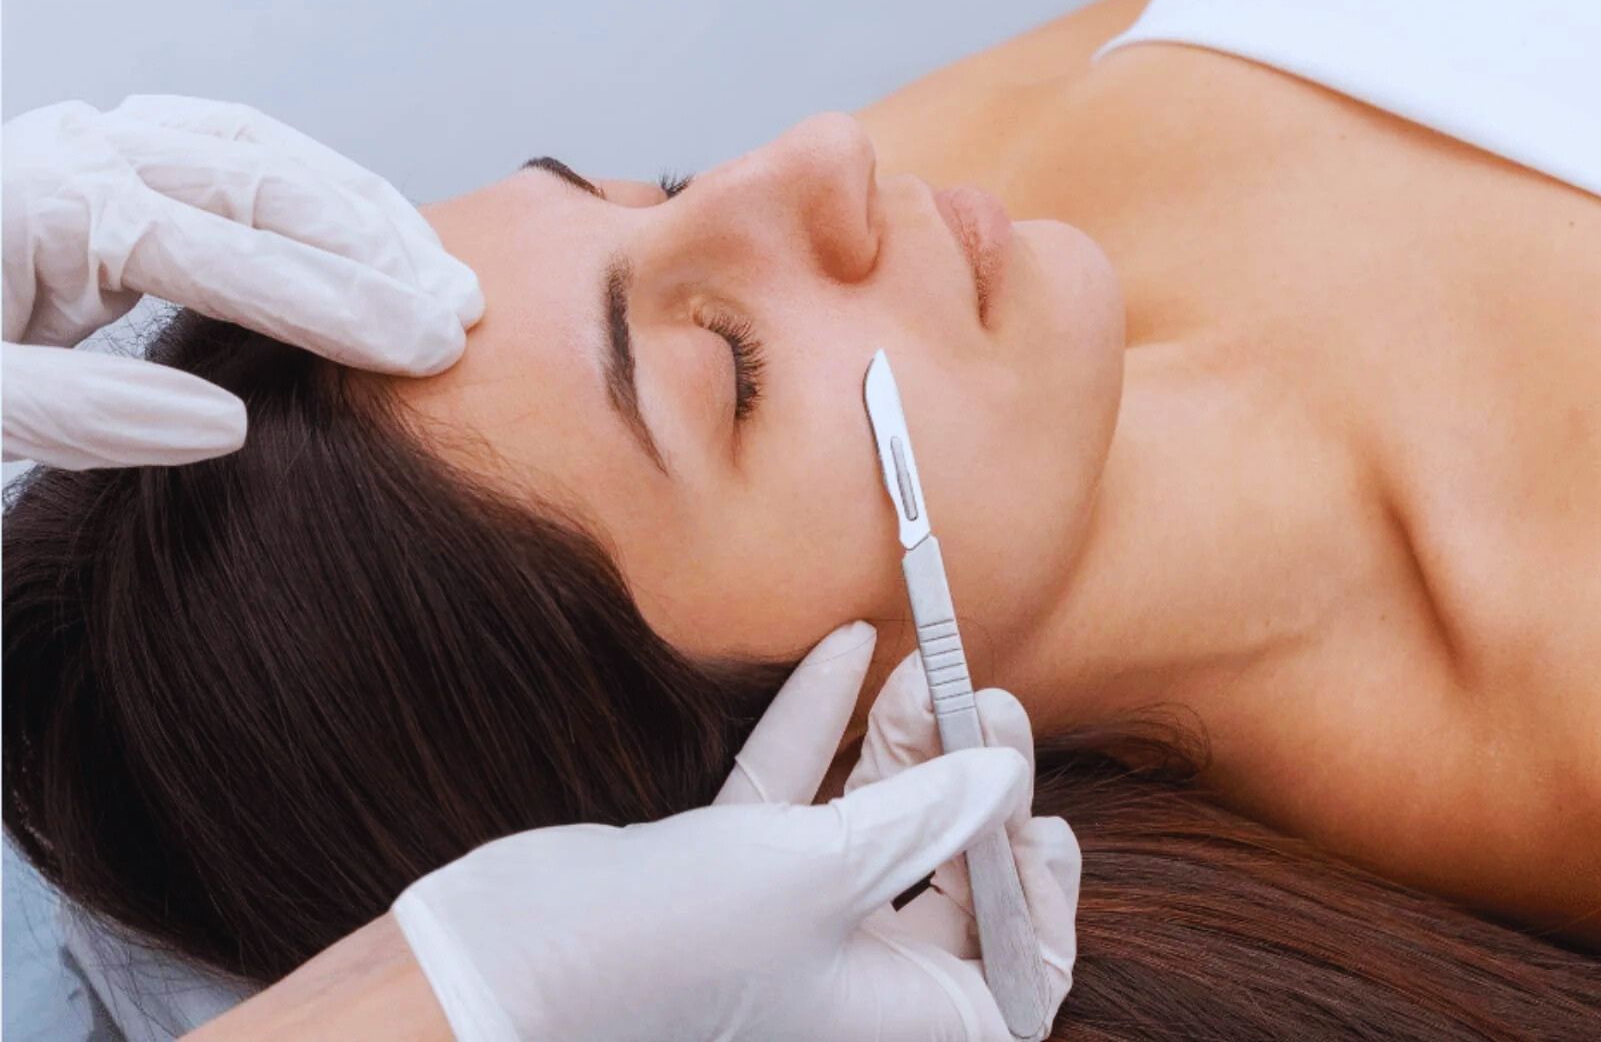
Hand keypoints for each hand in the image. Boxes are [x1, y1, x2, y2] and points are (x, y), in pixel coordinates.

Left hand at [2, 96, 482, 468]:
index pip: (226, 248)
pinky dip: (309, 190)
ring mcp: (91, 147)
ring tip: (437, 273)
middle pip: (260, 178)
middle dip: (371, 248)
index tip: (427, 349)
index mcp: (45, 205)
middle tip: (457, 316)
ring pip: (258, 150)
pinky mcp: (104, 168)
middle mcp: (76, 152)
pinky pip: (229, 153)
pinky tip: (361, 233)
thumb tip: (225, 426)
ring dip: (356, 209)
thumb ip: (76, 417)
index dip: (338, 303)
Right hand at [391, 621, 1080, 1040]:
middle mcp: (853, 982)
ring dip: (900, 748)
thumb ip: (930, 813)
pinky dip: (818, 731)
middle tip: (985, 701)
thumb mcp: (831, 870)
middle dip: (970, 788)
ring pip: (874, 830)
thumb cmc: (678, 946)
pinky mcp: (728, 878)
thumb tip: (1006, 773)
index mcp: (899, 1018)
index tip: (1037, 819)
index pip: (1012, 974)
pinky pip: (795, 799)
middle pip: (949, 884)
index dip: (1036, 904)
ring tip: (922, 665)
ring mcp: (789, 928)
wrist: (508, 961)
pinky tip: (843, 650)